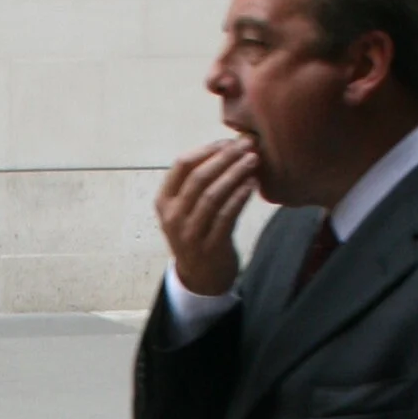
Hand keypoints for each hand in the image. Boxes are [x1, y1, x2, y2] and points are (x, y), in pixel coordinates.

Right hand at [154, 132, 260, 295]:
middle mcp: (173, 217)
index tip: (229, 141)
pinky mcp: (209, 246)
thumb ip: (198, 182)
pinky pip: (226, 216)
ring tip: (254, 160)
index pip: (181, 165)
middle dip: (225, 157)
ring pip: (212, 195)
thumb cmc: (197, 233)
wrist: (200, 277)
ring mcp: (189, 234)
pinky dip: (240, 197)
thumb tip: (229, 146)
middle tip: (247, 145)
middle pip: (199, 178)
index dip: (207, 149)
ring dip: (235, 174)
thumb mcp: (186, 208)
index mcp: (164, 201)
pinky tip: (252, 185)